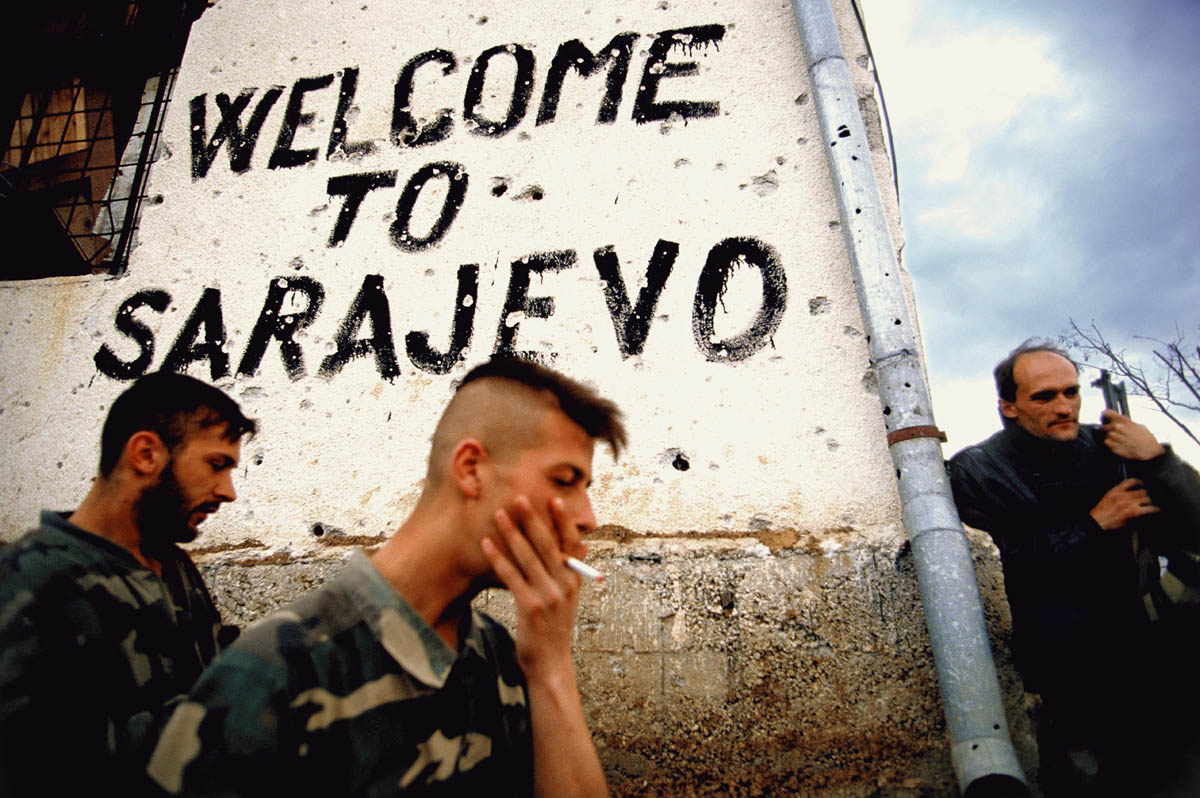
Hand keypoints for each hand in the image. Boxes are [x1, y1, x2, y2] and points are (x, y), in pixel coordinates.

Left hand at [482, 496, 583, 675]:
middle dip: (532, 519)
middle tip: (518, 497)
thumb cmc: (554, 628)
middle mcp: (565, 585)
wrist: (550, 663)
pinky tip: (486, 544)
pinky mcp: (531, 607)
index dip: (562, 521)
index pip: (572, 543)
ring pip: (528, 557)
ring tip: (498, 514)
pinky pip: (512, 576)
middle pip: (547, 544)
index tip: (552, 499)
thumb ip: (569, 574)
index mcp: (575, 580)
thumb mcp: (568, 599)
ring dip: (512, 533)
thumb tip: (576, 547)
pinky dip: (498, 558)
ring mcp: (549, 596)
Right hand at [1089, 478, 1159, 529]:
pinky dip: (1154, 509)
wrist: (1098, 521)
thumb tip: (1130, 492)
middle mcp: (1123, 496)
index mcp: (1115, 491)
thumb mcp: (1108, 498)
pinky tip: (1156, 510)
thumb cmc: (1102, 512)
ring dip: (1149, 502)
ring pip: (1147, 499)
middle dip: (1145, 495)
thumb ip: (1119, 493)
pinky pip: (1149, 508)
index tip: (1142, 484)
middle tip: (1146, 498)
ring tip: (1150, 505)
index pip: (1131, 481)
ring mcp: (1128, 504)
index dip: (1139, 482)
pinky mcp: (1133, 512)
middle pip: (1142, 491)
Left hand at [1101, 410, 1165, 460]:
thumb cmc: (1145, 437)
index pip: (1106, 413)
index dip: (1105, 416)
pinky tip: (1119, 444)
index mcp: (1123, 420)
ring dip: (1110, 438)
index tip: (1104, 418)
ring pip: (1106, 436)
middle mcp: (1117, 428)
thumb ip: (1124, 423)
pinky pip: (1107, 444)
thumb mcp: (1136, 425)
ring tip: (1119, 440)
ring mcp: (1114, 438)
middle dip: (1108, 429)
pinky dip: (1111, 444)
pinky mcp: (1113, 447)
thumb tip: (1116, 421)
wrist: (1150, 449)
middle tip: (1116, 433)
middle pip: (1103, 427)